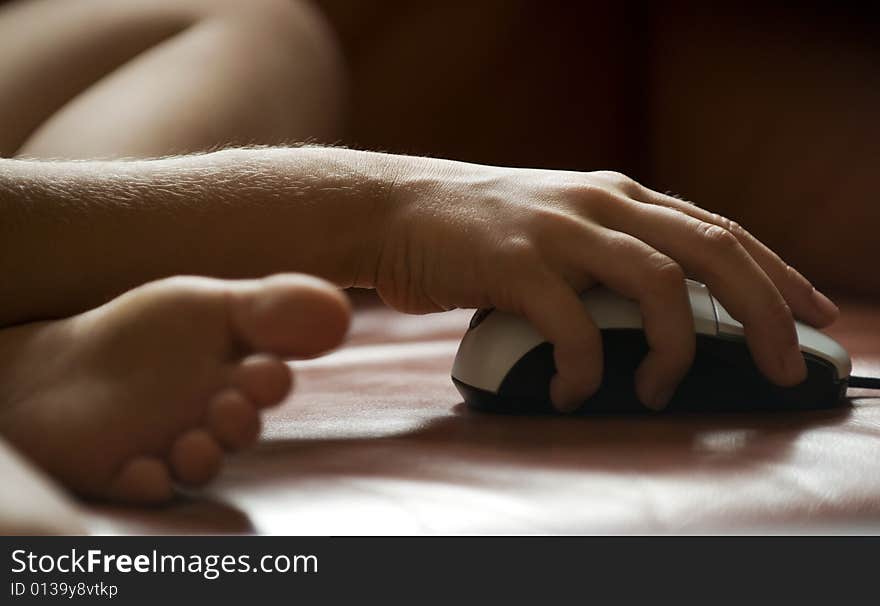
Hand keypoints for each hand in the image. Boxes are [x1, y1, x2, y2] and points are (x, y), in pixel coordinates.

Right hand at [371, 158, 839, 410]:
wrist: (394, 209)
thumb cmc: (476, 229)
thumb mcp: (557, 222)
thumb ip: (607, 249)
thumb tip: (659, 308)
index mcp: (617, 194)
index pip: (719, 229)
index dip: (776, 272)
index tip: (812, 314)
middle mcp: (600, 202)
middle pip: (712, 251)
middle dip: (762, 313)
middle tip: (782, 366)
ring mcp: (559, 229)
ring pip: (659, 283)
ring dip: (676, 348)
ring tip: (662, 390)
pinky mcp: (515, 262)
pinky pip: (576, 326)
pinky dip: (587, 369)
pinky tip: (576, 391)